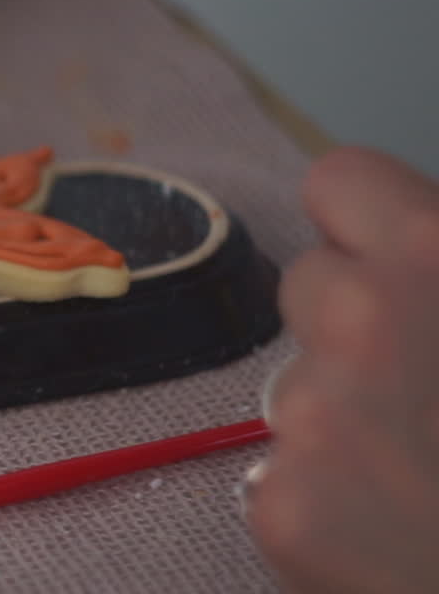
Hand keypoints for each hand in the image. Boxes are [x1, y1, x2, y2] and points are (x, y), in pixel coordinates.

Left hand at [248, 147, 438, 592]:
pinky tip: (396, 523)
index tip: (392, 265)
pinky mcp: (283, 502)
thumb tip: (422, 244)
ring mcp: (314, 414)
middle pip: (309, 284)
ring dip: (344, 409)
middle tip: (425, 381)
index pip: (340, 183)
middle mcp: (362, 318)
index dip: (366, 226)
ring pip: (297, 382)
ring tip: (424, 462)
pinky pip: (285, 471)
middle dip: (353, 322)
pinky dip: (329, 495)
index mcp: (438, 254)